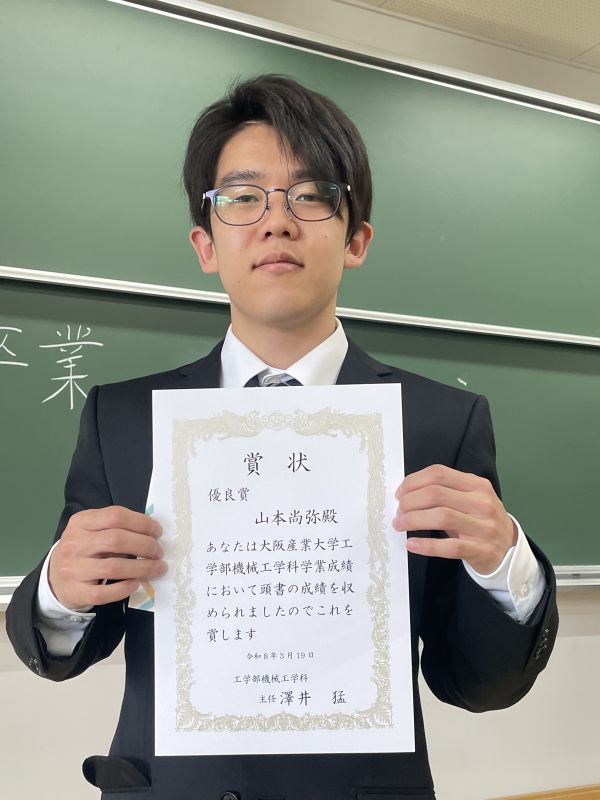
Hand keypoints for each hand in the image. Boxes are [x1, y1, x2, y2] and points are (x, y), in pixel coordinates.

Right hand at [48, 506, 166, 608]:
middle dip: (145, 545)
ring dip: (142, 568)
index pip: (115, 516)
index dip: (141, 523)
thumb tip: (151, 533)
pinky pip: (103, 593)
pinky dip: (123, 589)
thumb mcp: (92, 531)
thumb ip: (116, 527)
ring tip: (157, 568)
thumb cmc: (83, 549)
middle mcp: (74, 543)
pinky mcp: (75, 591)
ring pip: (113, 567)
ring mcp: (73, 568)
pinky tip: (136, 584)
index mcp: (81, 522)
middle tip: (159, 552)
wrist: (55, 577)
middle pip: (117, 540)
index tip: (157, 531)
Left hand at [393, 464, 516, 573]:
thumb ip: (445, 491)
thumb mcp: (471, 499)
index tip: (400, 493)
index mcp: (477, 485)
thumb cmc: (481, 521)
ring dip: (413, 520)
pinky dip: (426, 545)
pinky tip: (412, 544)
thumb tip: (406, 492)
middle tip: (398, 512)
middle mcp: (482, 503)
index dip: (413, 482)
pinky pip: (448, 547)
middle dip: (409, 502)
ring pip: (440, 517)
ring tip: (399, 525)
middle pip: (435, 494)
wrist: (509, 551)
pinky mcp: (480, 550)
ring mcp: (483, 527)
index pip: (439, 474)